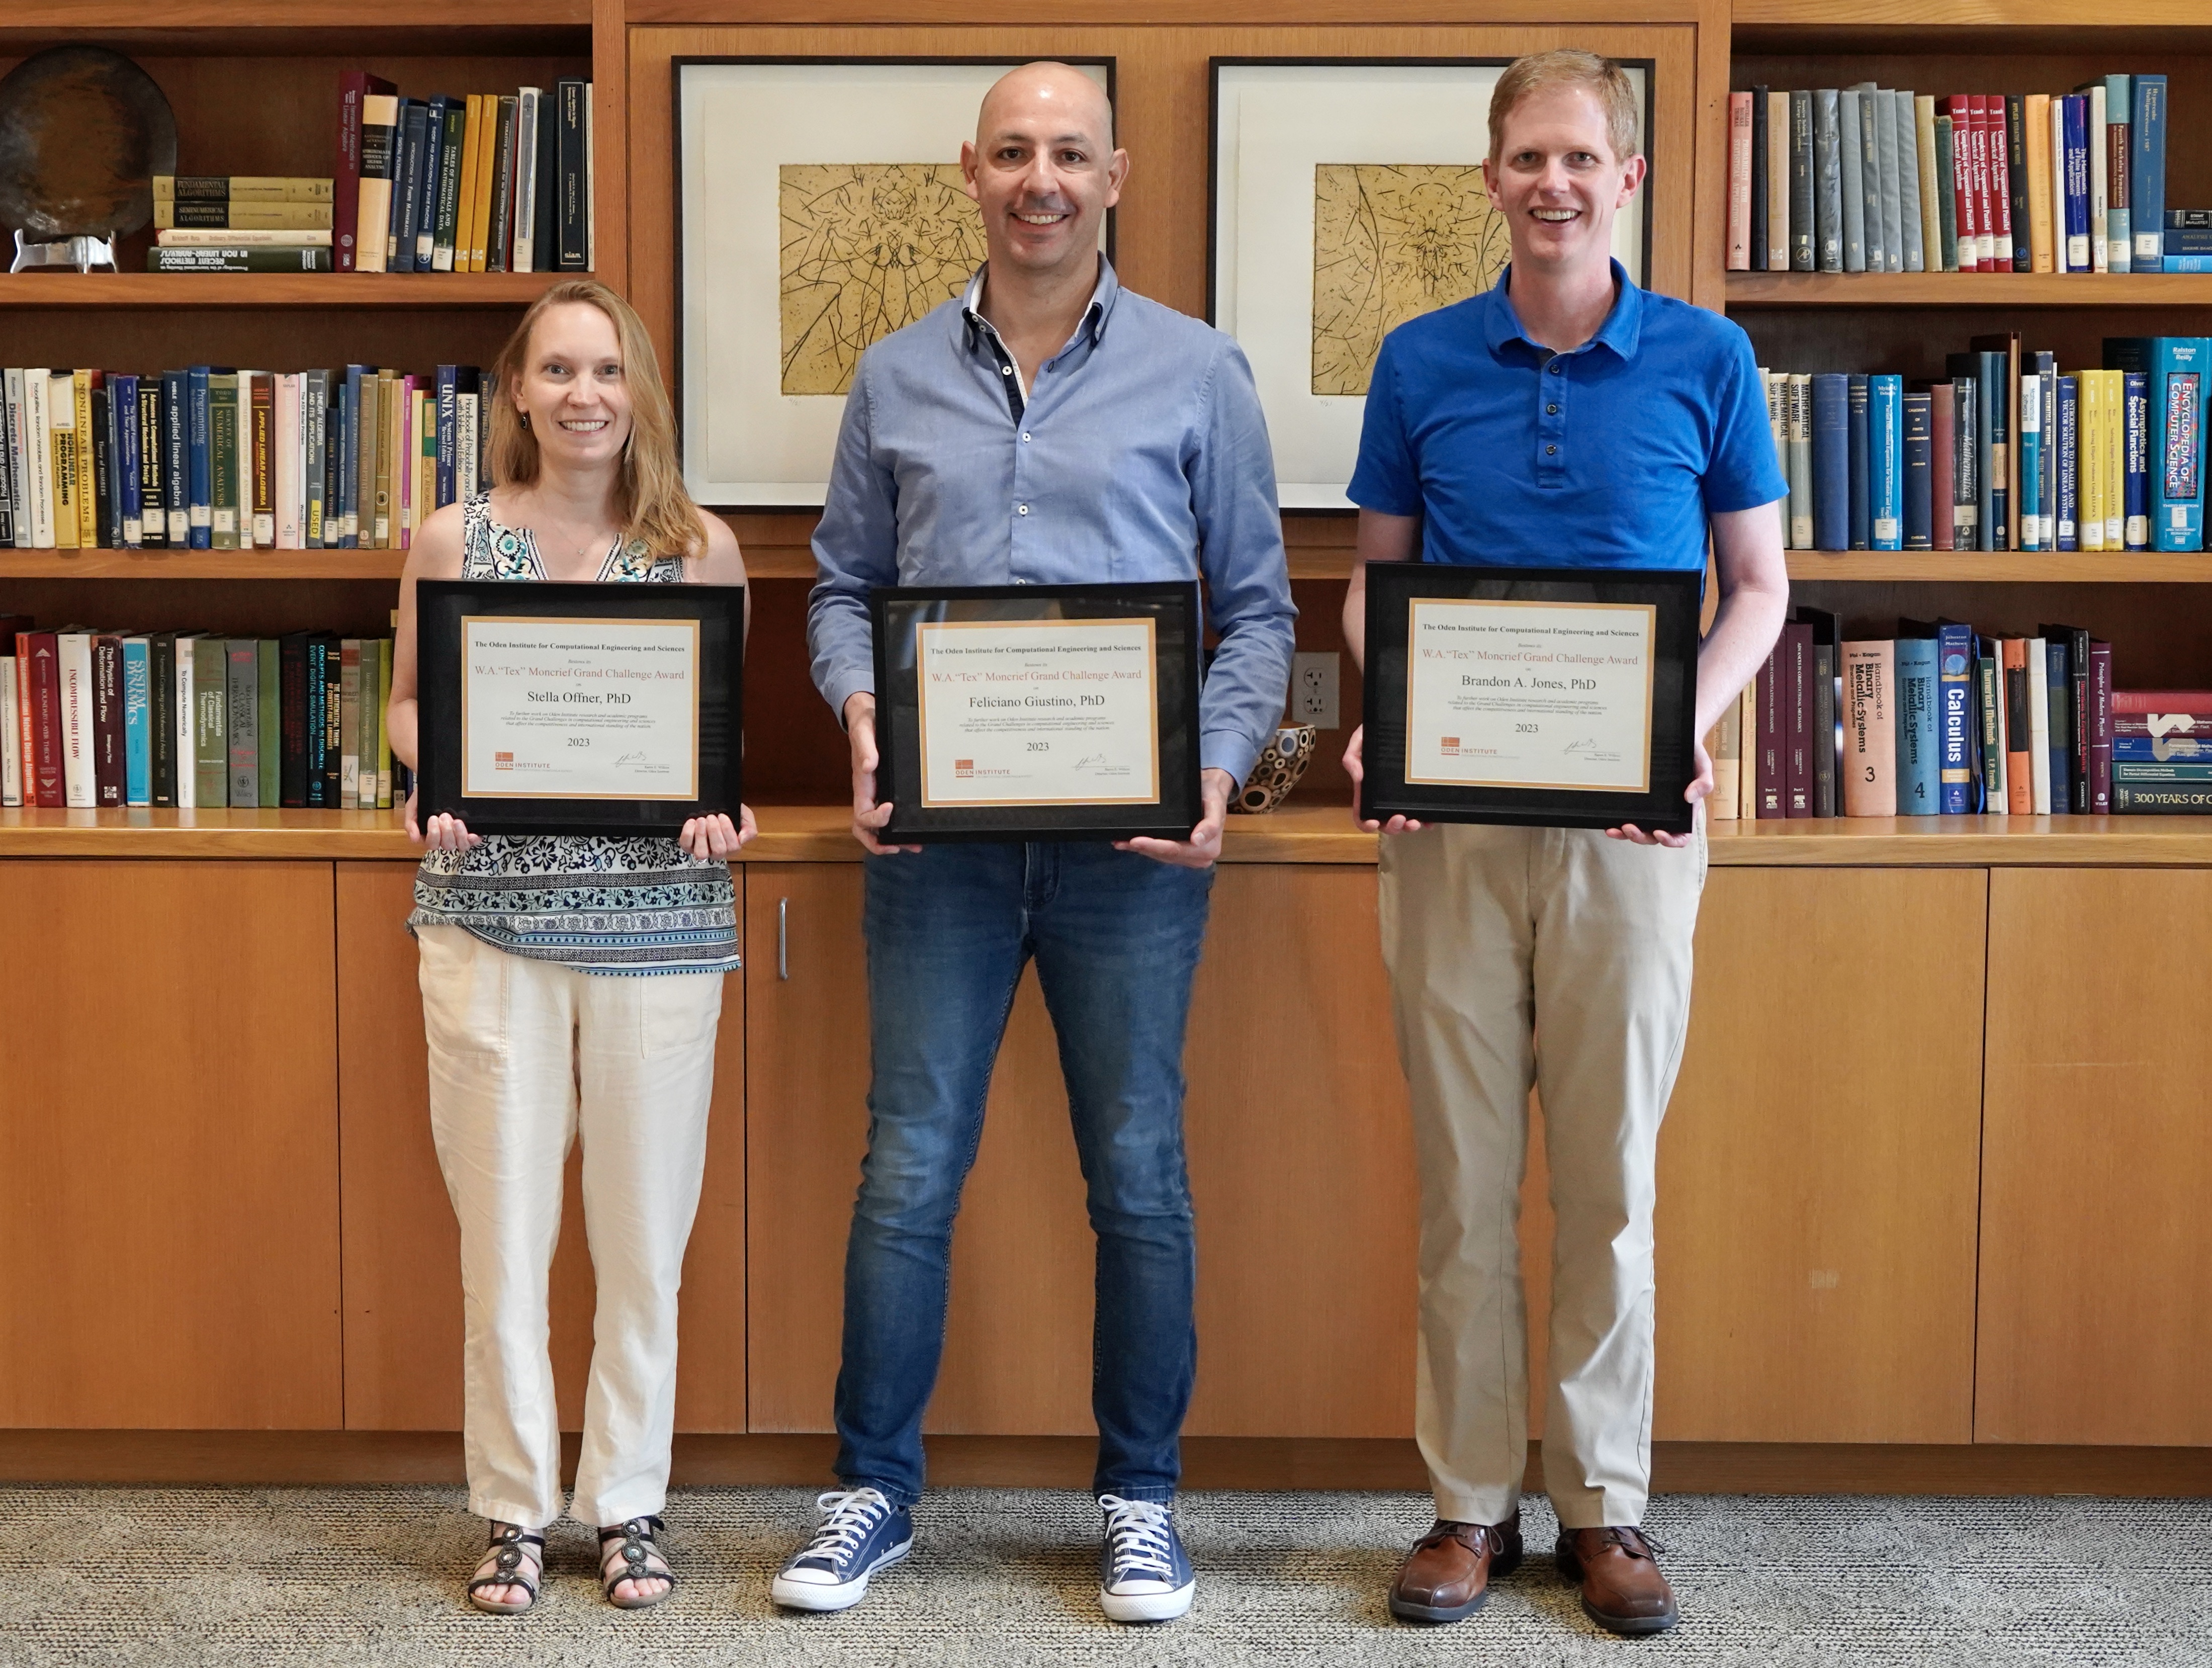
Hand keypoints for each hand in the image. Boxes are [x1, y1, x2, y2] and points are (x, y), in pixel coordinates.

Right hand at [407, 787, 480, 851]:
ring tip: (457, 821)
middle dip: (446, 831)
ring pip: (461, 845)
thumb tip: (414, 839)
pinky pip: (473, 841)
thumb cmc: (425, 797)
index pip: (432, 844)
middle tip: (444, 815)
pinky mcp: (470, 830)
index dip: (433, 834)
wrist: (437, 782)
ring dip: (459, 835)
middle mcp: (445, 837)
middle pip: (447, 845)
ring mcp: (458, 835)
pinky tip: (472, 834)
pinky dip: (473, 840)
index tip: (433, 818)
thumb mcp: (413, 807)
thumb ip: (411, 823)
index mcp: (431, 835)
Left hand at [678, 806, 754, 858]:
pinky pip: (686, 845)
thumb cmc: (729, 812)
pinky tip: (692, 822)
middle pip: (718, 851)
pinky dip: (688, 833)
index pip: (733, 847)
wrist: (712, 804)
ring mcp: (702, 850)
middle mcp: (717, 852)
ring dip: (701, 835)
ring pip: (701, 853)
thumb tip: (742, 839)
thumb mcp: (744, 815)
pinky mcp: (688, 846)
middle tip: (711, 817)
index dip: (728, 831)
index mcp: (732, 846)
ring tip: (701, 820)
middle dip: (714, 831)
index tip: (723, 815)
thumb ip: (749, 827)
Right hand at [845, 693, 920, 855]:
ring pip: (879, 827)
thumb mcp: (864, 730)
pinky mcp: (889, 790)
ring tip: (915, 845)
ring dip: (894, 839)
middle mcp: (869, 793)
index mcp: (862, 784)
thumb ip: (865, 747)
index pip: (861, 813)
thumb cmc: (865, 724)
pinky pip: (892, 815)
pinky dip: (901, 826)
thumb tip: (868, 766)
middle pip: (866, 828)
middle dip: (880, 842)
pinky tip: (917, 828)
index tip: (889, 809)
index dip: (874, 819)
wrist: (869, 716)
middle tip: (900, 846)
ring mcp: (878, 794)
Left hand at [1117, 769, 1234, 868]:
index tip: (1136, 841)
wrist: (1211, 790)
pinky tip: (1127, 843)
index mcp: (1208, 850)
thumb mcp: (1216, 805)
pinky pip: (1159, 852)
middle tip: (1121, 841)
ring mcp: (1187, 856)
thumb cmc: (1213, 796)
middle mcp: (1198, 857)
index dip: (1155, 847)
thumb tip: (1197, 841)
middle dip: (1144, 849)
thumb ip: (1211, 824)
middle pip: (1165, 855)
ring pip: (1159, 855)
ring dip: (1141, 849)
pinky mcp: (1178, 852)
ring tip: (1120, 841)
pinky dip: (1144, 847)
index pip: (1176, 850)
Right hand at [1344, 724, 1423, 834]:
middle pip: (1385, 822)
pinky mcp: (1416, 791)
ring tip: (1415, 822)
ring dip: (1408, 827)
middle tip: (1399, 818)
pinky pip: (1421, 810)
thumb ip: (1352, 758)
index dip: (1365, 823)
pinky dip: (1425, 819)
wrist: (1397, 721)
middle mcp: (1383, 796)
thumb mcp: (1360, 741)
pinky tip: (1429, 820)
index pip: (1362, 812)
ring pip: (1403, 821)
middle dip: (1392, 826)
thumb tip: (1358, 777)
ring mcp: (1400, 795)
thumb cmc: (1377, 732)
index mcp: (1368, 789)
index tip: (1373, 822)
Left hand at [1606, 733, 1708, 847]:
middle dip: (1641, 837)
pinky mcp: (1639, 802)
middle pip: (1655, 837)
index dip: (1671, 840)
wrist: (1677, 739)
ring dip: (1627, 835)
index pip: (1682, 836)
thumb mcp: (1703, 766)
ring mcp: (1653, 809)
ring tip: (1616, 829)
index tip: (1659, 833)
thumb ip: (1704, 783)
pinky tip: (1610, 823)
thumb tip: (1689, 798)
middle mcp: (1669, 814)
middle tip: (1629, 827)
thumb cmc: (1692, 755)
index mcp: (1686, 811)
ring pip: (1640, 831)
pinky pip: (1630, 817)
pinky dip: (1620, 824)